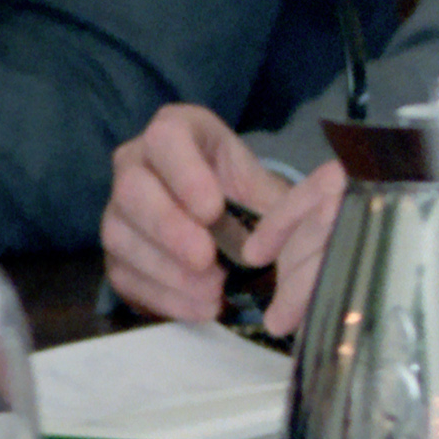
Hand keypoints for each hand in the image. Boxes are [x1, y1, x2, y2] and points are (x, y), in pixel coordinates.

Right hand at [99, 104, 345, 337]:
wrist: (222, 221)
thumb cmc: (242, 194)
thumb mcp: (262, 187)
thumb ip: (277, 199)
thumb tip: (321, 206)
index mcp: (174, 132)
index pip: (166, 139)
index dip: (185, 174)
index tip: (212, 208)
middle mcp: (135, 164)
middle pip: (132, 190)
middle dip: (169, 228)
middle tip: (206, 258)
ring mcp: (119, 210)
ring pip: (120, 237)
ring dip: (167, 270)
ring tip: (212, 291)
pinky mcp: (118, 252)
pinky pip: (124, 275)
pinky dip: (162, 295)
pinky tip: (198, 306)